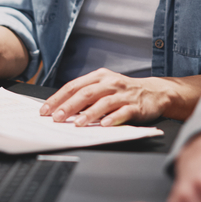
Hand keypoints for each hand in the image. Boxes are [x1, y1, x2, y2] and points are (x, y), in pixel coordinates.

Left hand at [39, 68, 174, 125]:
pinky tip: (105, 125)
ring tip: (78, 124)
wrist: (155, 92)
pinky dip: (113, 118)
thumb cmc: (123, 92)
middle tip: (57, 118)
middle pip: (86, 93)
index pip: (74, 86)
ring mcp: (123, 94)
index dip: (58, 98)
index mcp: (99, 77)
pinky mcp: (136, 106)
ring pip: (104, 102)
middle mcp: (110, 83)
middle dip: (70, 106)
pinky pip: (123, 112)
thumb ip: (85, 96)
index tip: (45, 110)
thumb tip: (61, 109)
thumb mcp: (103, 88)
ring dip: (90, 113)